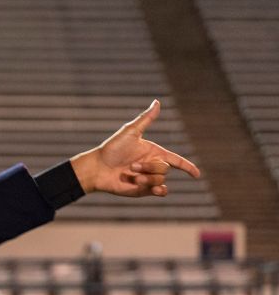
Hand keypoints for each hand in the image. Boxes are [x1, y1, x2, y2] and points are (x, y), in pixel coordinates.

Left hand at [70, 100, 200, 196]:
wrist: (97, 167)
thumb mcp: (130, 132)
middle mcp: (152, 166)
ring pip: (161, 180)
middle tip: (132, 166)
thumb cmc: (112, 148)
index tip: (196, 174)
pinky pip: (159, 192)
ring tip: (133, 176)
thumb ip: (146, 120)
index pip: (175, 160)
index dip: (187, 166)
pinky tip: (156, 190)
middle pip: (165, 169)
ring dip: (148, 178)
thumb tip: (157, 102)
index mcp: (153, 153)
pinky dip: (160, 191)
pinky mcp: (141, 191)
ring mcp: (147, 179)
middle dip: (150, 168)